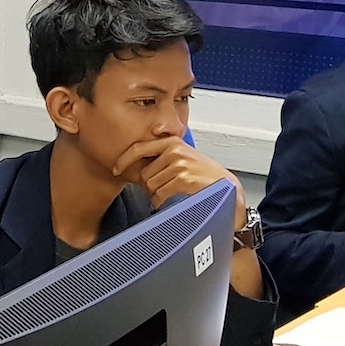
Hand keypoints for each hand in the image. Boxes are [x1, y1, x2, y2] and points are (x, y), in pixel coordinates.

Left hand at [114, 137, 245, 217]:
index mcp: (173, 143)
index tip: (116, 169)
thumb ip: (163, 159)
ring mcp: (179, 164)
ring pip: (151, 186)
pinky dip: (163, 202)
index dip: (124, 160)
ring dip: (158, 196)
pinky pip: (159, 195)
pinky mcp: (183, 179)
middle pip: (144, 174)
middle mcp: (175, 151)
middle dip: (150, 186)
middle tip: (165, 191)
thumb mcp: (184, 160)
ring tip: (174, 195)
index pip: (139, 148)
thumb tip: (137, 168)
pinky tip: (175, 200)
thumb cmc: (206, 178)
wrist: (228, 190)